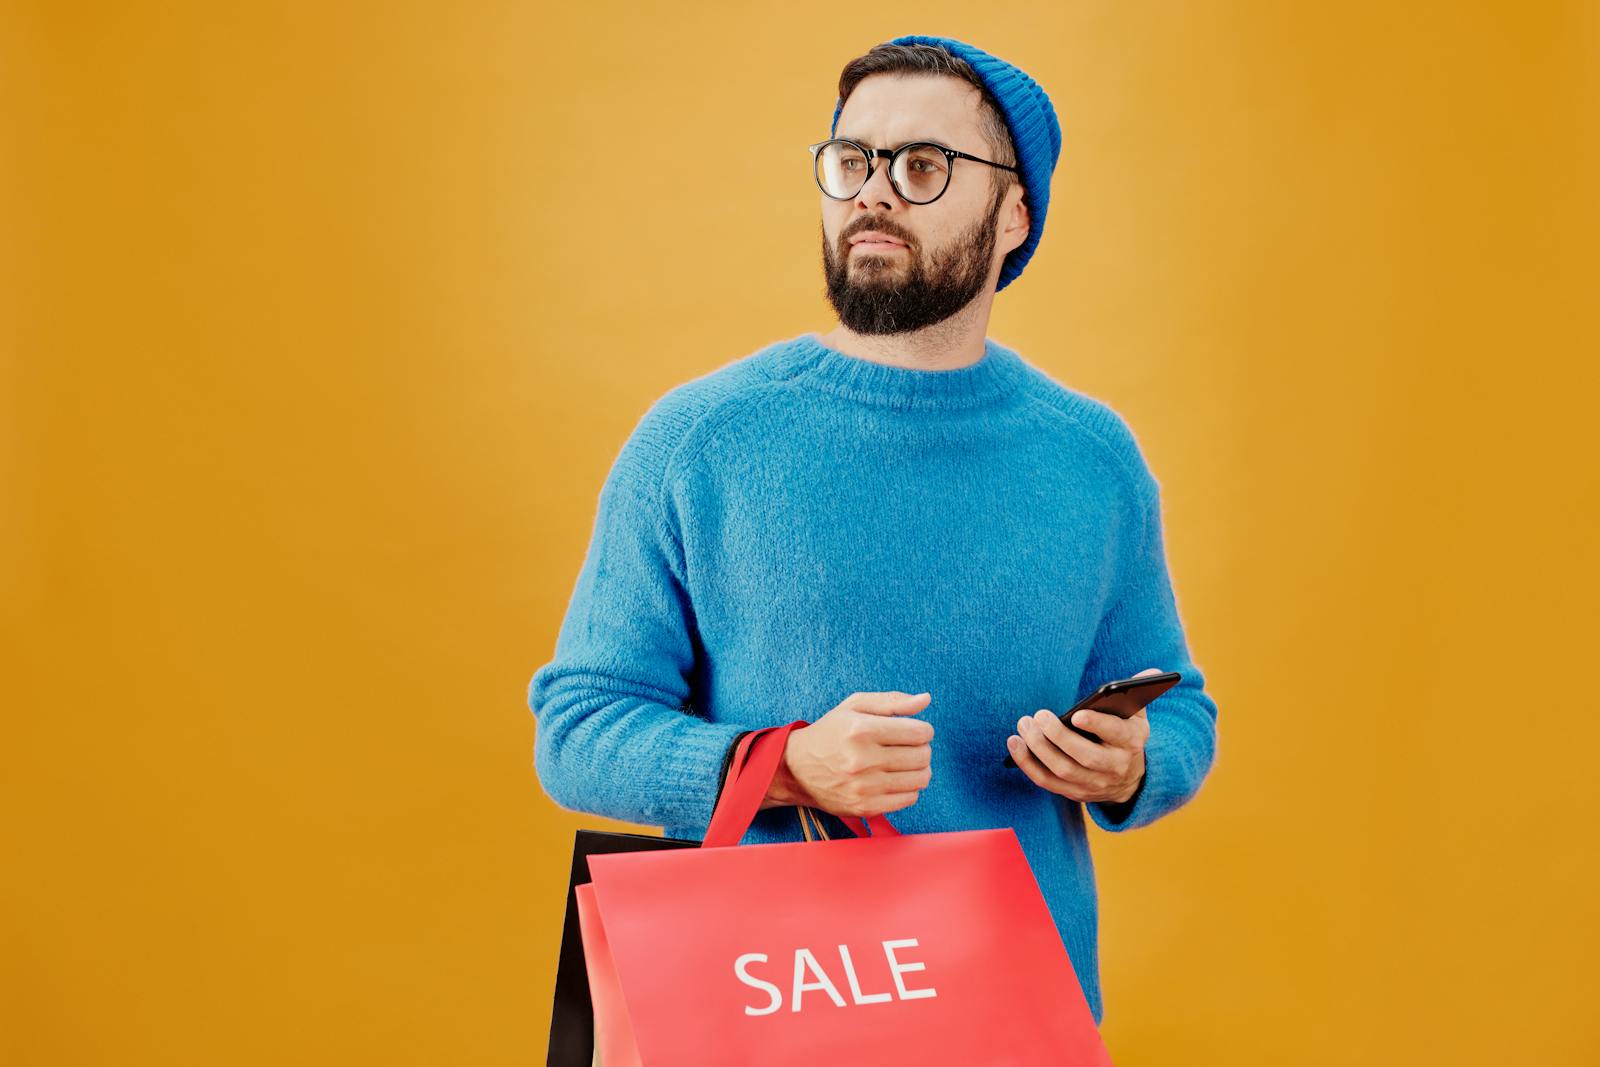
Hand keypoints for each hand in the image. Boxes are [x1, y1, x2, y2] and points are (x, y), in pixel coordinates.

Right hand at [765, 691, 933, 817]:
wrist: (795, 769)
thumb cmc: (829, 733)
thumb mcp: (854, 707)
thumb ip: (892, 701)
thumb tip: (926, 699)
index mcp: (861, 730)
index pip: (919, 733)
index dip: (924, 730)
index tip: (914, 731)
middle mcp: (863, 760)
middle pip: (922, 756)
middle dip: (922, 748)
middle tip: (909, 746)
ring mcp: (865, 787)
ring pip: (920, 779)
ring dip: (920, 769)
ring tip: (904, 763)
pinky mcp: (866, 807)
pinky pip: (909, 799)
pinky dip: (909, 788)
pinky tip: (895, 779)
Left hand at [1005, 667, 1160, 804]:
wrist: (1129, 779)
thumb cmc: (1124, 735)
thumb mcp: (1137, 716)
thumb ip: (1138, 694)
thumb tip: (1151, 673)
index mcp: (1131, 742)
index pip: (1117, 734)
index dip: (1098, 725)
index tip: (1077, 714)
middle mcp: (1114, 767)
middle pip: (1085, 756)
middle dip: (1059, 736)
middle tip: (1038, 716)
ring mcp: (1094, 784)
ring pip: (1063, 770)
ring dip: (1039, 749)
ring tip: (1024, 725)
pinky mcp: (1075, 793)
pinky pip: (1047, 782)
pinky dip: (1028, 764)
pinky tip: (1015, 744)